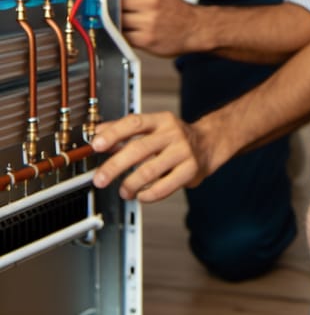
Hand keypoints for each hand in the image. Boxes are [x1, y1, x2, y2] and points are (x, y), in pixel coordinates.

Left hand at [90, 112, 210, 200]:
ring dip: (130, 184)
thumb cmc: (174, 138)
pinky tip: (141, 195)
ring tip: (124, 191)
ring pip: (150, 170)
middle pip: (139, 148)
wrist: (207, 144)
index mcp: (161, 120)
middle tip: (100, 179)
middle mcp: (173, 133)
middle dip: (115, 166)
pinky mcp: (190, 169)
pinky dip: (148, 194)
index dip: (113, 133)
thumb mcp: (152, 127)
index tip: (96, 145)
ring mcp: (183, 151)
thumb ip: (125, 130)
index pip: (134, 123)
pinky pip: (164, 186)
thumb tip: (98, 133)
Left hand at [121, 0, 198, 55]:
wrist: (196, 28)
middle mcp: (151, 2)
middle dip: (114, 9)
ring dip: (118, 23)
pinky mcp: (146, 39)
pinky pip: (123, 36)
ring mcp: (148, 21)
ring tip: (128, 23)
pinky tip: (133, 32)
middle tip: (118, 12)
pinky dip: (124, 35)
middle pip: (116, 4)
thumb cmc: (176, 10)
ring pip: (118, 20)